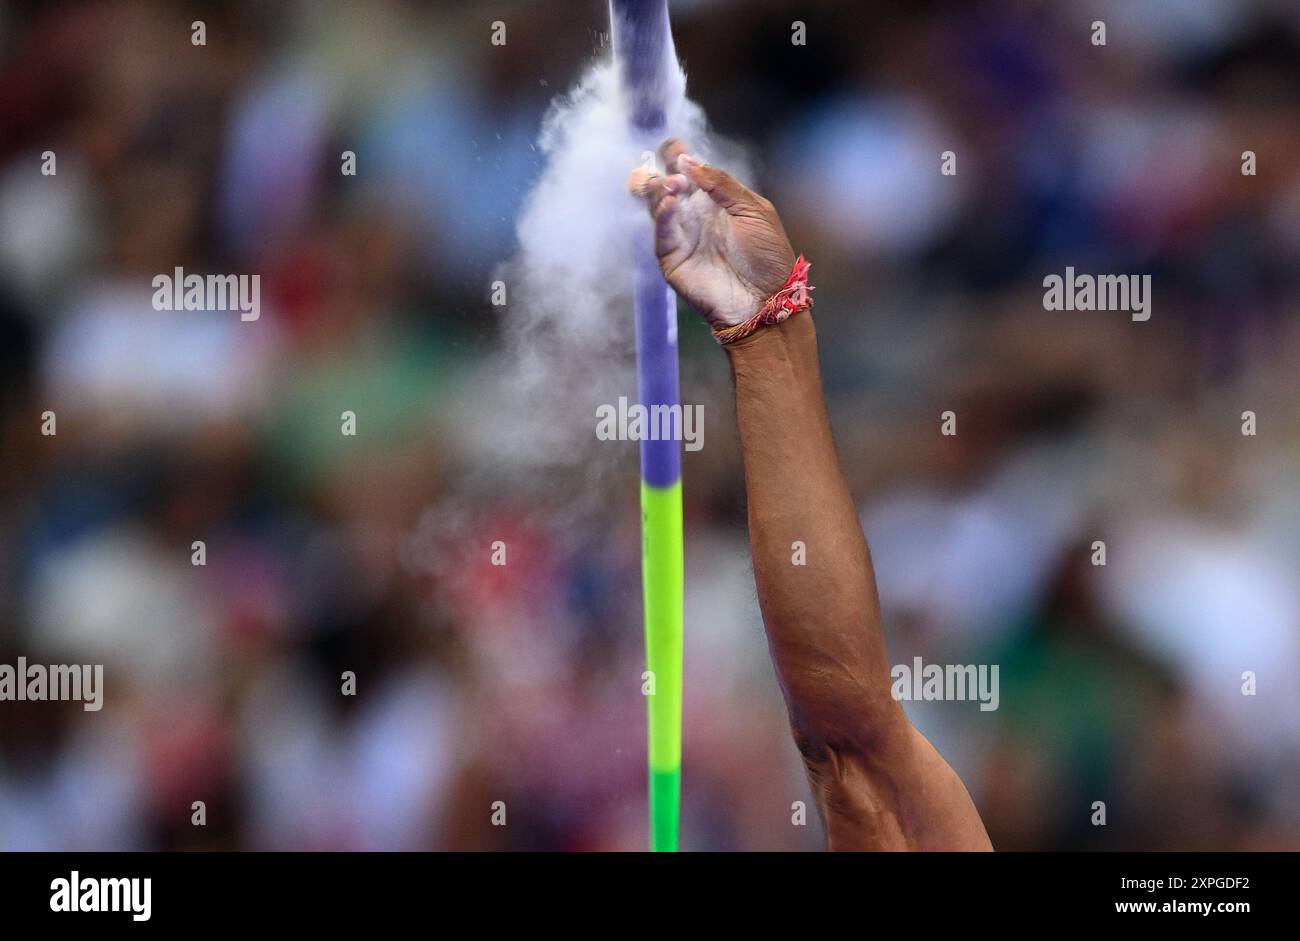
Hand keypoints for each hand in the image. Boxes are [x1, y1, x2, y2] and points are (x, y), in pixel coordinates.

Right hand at [629, 139, 795, 329]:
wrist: (765, 300)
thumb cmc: (767, 257)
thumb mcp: (753, 210)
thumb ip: (722, 184)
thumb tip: (689, 161)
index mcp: (713, 196)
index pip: (685, 167)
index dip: (677, 154)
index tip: (678, 151)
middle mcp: (692, 211)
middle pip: (662, 181)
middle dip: (660, 170)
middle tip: (674, 174)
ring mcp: (680, 233)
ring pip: (654, 202)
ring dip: (658, 188)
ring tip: (673, 188)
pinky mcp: (671, 256)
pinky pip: (660, 231)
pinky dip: (661, 214)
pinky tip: (670, 203)